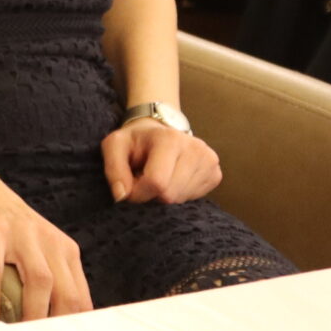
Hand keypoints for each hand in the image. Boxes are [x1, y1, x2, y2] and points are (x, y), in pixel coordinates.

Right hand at [0, 168, 91, 322]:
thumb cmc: (0, 225)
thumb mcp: (33, 247)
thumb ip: (49, 277)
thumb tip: (53, 323)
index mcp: (64, 249)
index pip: (81, 297)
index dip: (78, 328)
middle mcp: (48, 241)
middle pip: (67, 292)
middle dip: (61, 328)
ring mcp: (20, 233)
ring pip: (39, 282)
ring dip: (34, 316)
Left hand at [100, 120, 222, 205]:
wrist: (160, 131)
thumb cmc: (135, 141)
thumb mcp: (114, 146)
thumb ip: (114, 170)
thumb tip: (122, 196)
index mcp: (169, 139)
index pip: (156, 183)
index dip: (139, 193)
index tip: (130, 187)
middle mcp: (195, 148)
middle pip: (170, 194)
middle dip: (152, 194)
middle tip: (145, 177)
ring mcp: (209, 161)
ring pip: (181, 199)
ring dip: (165, 194)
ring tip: (160, 175)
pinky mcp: (216, 173)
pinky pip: (194, 198)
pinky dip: (179, 194)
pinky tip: (173, 178)